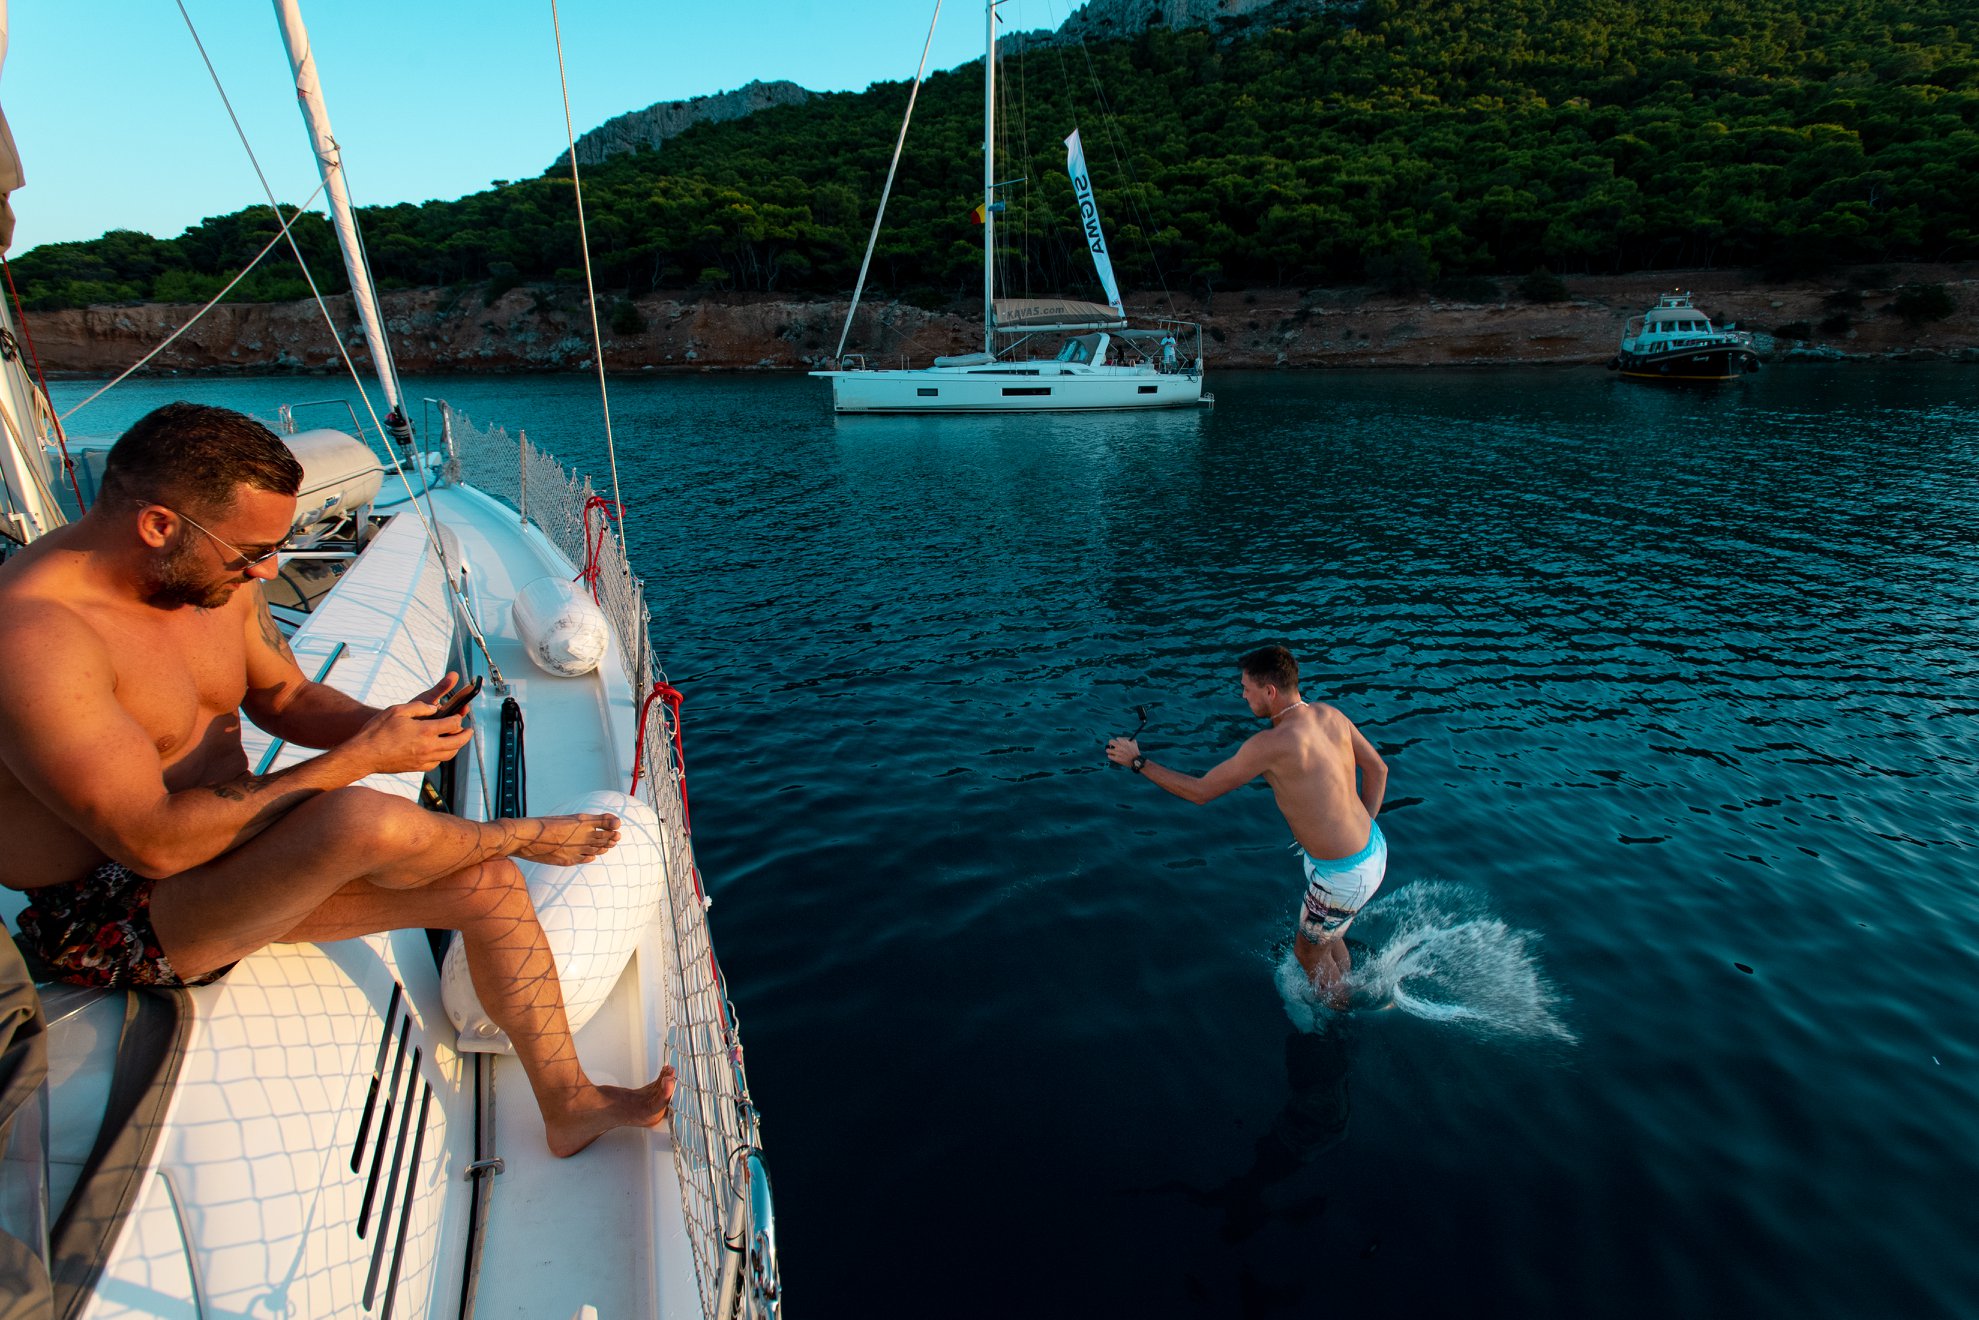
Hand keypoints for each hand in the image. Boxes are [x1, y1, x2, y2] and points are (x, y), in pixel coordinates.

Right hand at [346, 673, 470, 773]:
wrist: (365, 755)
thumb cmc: (378, 730)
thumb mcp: (398, 710)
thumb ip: (420, 707)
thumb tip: (435, 708)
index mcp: (426, 731)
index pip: (453, 724)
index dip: (458, 718)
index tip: (458, 715)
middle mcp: (429, 747)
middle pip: (458, 742)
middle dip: (466, 735)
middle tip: (469, 731)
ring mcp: (424, 759)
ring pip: (450, 755)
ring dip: (457, 747)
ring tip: (457, 740)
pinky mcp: (418, 768)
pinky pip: (437, 763)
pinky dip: (443, 756)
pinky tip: (439, 750)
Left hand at [1105, 737, 1140, 766]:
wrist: (1136, 761)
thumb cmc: (1135, 751)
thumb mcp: (1134, 742)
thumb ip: (1128, 739)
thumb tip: (1122, 738)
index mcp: (1124, 741)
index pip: (1117, 738)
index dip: (1118, 741)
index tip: (1118, 743)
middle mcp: (1120, 746)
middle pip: (1110, 741)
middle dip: (1111, 743)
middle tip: (1111, 745)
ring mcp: (1117, 753)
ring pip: (1108, 750)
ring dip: (1109, 750)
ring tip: (1111, 752)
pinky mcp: (1116, 758)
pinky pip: (1109, 756)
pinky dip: (1110, 756)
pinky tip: (1113, 756)